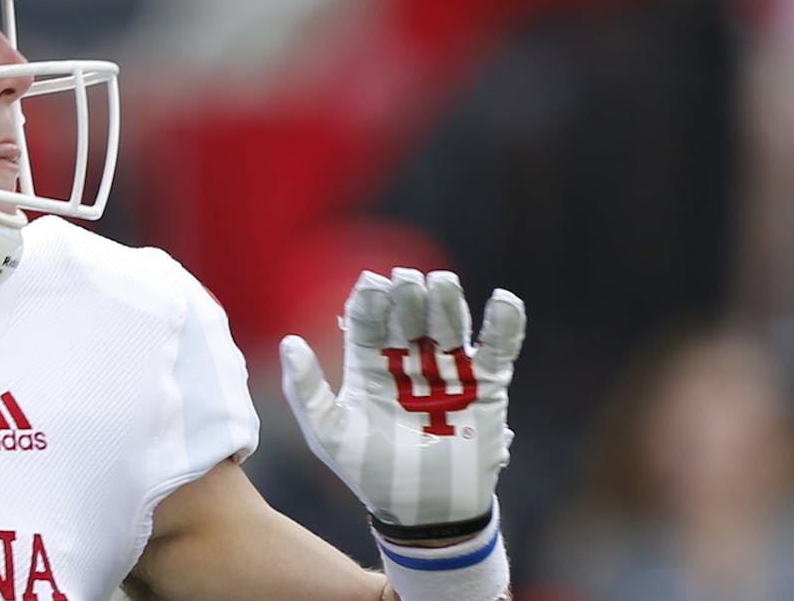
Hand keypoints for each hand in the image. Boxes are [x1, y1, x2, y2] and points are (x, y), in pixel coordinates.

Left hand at [278, 268, 526, 531]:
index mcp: (369, 364)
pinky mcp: (486, 384)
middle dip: (408, 295)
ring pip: (450, 323)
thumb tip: (289, 341)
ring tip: (443, 282)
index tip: (372, 283)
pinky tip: (502, 301)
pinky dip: (504, 324)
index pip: (368, 321)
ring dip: (448, 301)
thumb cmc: (369, 472)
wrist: (422, 511)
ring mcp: (449, 369)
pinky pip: (498, 347)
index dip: (370, 300)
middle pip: (409, 315)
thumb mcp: (328, 435)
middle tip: (407, 281)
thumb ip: (306, 390)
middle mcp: (408, 359)